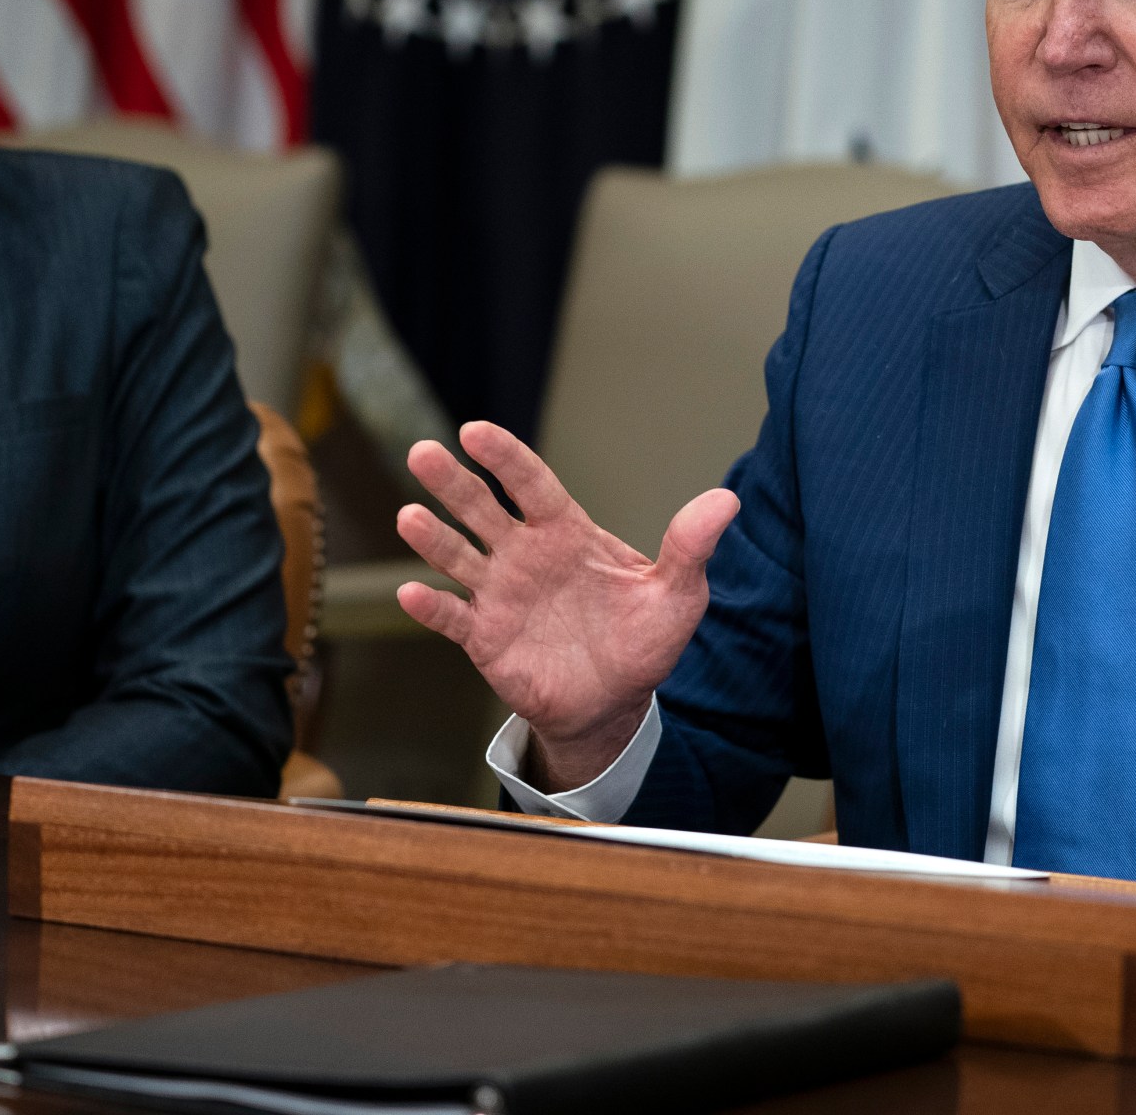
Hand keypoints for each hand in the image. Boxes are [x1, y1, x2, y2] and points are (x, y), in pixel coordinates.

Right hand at [395, 421, 739, 792]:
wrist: (614, 702)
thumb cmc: (642, 639)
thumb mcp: (677, 594)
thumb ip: (690, 547)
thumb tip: (727, 499)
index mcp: (566, 533)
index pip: (531, 485)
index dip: (504, 458)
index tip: (474, 432)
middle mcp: (524, 555)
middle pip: (481, 510)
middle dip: (452, 482)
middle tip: (422, 453)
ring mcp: (499, 595)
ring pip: (457, 558)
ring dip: (432, 539)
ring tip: (408, 517)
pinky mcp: (485, 638)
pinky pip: (453, 619)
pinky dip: (431, 608)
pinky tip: (411, 593)